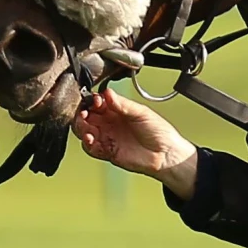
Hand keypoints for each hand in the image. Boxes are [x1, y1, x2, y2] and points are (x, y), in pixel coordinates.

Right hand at [74, 90, 198, 197]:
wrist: (165, 154)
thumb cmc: (159, 131)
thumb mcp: (142, 112)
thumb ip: (123, 104)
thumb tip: (108, 93)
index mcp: (118, 110)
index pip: (97, 103)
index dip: (91, 101)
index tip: (93, 100)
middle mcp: (110, 123)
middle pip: (87, 116)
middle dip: (82, 114)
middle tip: (84, 113)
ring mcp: (108, 137)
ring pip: (85, 131)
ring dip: (81, 128)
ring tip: (86, 127)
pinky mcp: (107, 151)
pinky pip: (91, 148)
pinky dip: (87, 144)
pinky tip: (90, 139)